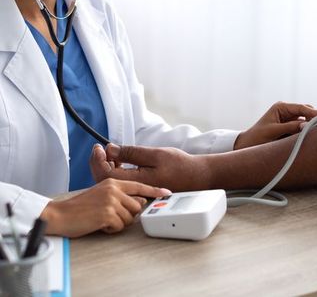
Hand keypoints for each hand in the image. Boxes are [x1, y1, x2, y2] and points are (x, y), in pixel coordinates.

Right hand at [40, 178, 171, 237]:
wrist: (60, 215)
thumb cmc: (80, 207)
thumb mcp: (102, 193)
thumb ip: (120, 194)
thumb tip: (138, 201)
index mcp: (114, 182)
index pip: (140, 185)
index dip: (155, 190)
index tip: (167, 192)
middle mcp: (114, 189)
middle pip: (137, 205)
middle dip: (129, 215)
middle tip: (113, 217)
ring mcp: (111, 201)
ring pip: (130, 217)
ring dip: (119, 223)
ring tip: (104, 220)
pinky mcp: (107, 214)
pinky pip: (120, 226)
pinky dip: (111, 229)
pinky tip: (100, 224)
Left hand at [90, 143, 204, 192]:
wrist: (196, 176)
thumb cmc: (179, 165)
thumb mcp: (155, 154)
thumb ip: (131, 153)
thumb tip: (110, 150)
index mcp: (136, 182)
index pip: (106, 174)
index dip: (98, 160)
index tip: (99, 147)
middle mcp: (134, 191)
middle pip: (105, 180)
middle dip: (98, 163)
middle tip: (100, 149)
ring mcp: (137, 192)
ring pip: (112, 183)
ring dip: (106, 167)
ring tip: (110, 153)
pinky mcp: (141, 191)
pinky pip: (121, 184)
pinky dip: (116, 172)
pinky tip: (120, 162)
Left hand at [234, 102, 316, 148]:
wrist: (247, 146)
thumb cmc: (257, 137)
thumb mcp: (273, 131)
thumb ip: (289, 127)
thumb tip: (305, 125)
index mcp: (281, 107)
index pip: (302, 108)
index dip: (314, 113)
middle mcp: (286, 111)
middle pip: (306, 111)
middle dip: (316, 117)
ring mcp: (289, 119)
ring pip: (306, 119)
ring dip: (313, 124)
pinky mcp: (290, 128)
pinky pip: (302, 127)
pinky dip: (309, 130)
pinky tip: (316, 135)